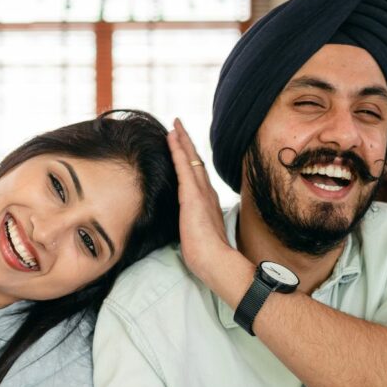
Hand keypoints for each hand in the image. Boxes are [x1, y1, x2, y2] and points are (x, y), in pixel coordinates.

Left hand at [167, 118, 233, 285]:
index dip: (190, 159)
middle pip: (195, 162)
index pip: (197, 176)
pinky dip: (177, 150)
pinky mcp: (192, 195)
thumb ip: (194, 226)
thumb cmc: (206, 256)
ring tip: (174, 125)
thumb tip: (188, 229)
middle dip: (187, 143)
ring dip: (182, 141)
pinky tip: (171, 137)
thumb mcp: (198, 236)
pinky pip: (183, 166)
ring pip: (190, 159)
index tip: (183, 145)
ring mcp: (200, 193)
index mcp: (207, 203)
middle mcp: (207, 193)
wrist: (215, 261)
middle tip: (178, 125)